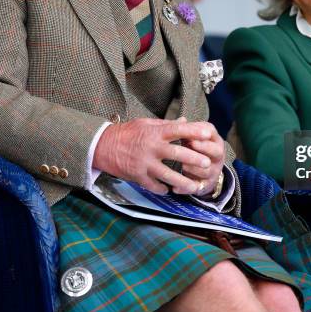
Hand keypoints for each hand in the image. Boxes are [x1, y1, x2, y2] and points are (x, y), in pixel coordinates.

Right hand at [93, 117, 216, 194]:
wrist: (102, 146)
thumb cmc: (127, 133)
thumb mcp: (146, 123)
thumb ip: (166, 124)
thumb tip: (185, 121)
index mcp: (155, 132)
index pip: (178, 130)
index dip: (194, 131)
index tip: (208, 133)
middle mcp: (152, 147)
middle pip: (177, 154)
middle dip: (194, 159)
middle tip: (207, 164)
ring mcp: (144, 163)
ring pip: (168, 175)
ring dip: (183, 182)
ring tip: (194, 187)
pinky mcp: (137, 176)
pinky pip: (154, 186)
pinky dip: (163, 189)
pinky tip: (169, 190)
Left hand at [181, 121, 225, 196]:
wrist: (206, 169)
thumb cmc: (196, 147)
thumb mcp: (194, 137)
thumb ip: (188, 130)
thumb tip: (181, 120)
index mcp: (215, 141)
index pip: (212, 135)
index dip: (201, 133)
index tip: (189, 135)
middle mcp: (218, 156)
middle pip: (217, 152)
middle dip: (203, 149)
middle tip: (188, 146)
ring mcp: (214, 171)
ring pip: (207, 171)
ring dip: (194, 168)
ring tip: (182, 166)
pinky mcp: (207, 185)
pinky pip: (198, 188)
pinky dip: (186, 189)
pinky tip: (175, 188)